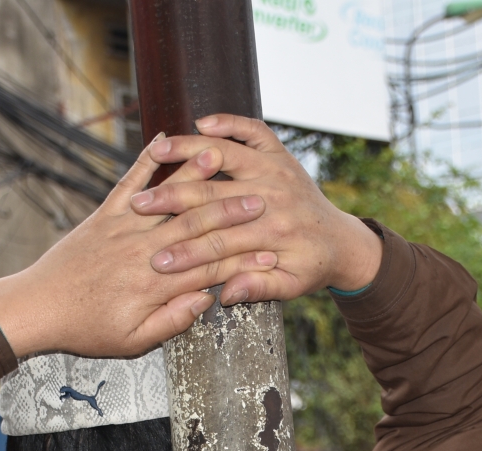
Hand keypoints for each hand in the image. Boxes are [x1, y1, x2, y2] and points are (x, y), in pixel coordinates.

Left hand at [0, 141, 278, 357]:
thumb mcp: (133, 342)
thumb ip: (171, 321)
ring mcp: (123, 228)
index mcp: (154, 286)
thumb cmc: (86, 329)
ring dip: (194, 176)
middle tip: (259, 199)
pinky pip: (128, 182)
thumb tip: (205, 301)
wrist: (39, 307)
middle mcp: (142, 251)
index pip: (207, 269)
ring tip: (221, 157)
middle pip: (195, 227)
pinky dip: (145, 161)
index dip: (241, 260)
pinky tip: (163, 140)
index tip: (269, 251)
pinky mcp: (104, 215)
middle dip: (230, 212)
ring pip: (167, 199)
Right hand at [130, 116, 382, 304]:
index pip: (220, 244)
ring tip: (159, 152)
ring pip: (229, 155)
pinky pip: (254, 132)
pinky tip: (201, 123)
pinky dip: (230, 123)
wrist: (341, 241)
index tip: (154, 261)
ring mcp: (278, 170)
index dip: (185, 254)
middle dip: (174, 201)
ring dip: (191, 152)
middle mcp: (275, 197)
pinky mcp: (279, 154)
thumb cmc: (311, 267)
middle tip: (140, 206)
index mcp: (274, 235)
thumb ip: (259, 288)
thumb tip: (224, 294)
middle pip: (215, 196)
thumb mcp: (290, 287)